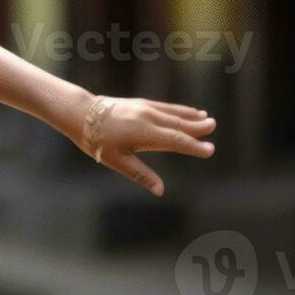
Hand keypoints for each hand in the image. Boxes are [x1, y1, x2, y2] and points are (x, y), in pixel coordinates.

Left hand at [78, 96, 215, 196]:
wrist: (80, 114)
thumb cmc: (97, 141)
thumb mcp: (117, 161)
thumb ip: (141, 174)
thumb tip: (160, 191)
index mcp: (144, 133)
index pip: (176, 141)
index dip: (194, 146)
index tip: (210, 150)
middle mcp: (148, 118)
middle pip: (178, 124)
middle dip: (197, 128)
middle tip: (214, 127)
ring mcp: (144, 108)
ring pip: (173, 113)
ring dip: (191, 116)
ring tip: (207, 118)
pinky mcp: (140, 103)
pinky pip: (165, 107)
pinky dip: (179, 110)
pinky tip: (188, 111)